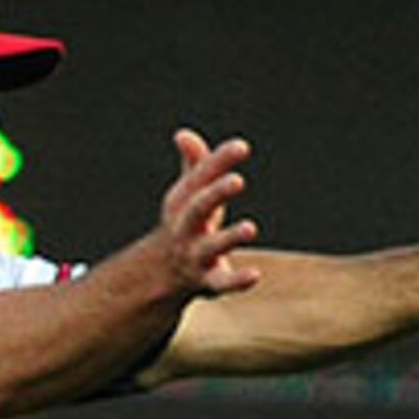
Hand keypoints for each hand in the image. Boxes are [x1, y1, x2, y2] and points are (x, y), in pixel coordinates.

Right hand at [152, 130, 260, 297]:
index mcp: (183, 202)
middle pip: (198, 208)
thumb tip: (183, 134)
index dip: (219, 161)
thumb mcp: (188, 193)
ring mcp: (196, 256)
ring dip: (229, 237)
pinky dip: (237, 281)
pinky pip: (221, 283)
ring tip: (250, 228)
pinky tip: (255, 274)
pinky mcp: (209, 282)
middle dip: (215, 194)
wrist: (163, 272)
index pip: (200, 178)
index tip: (241, 147)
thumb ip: (195, 164)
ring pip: (210, 247)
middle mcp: (186, 228)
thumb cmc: (186, 222)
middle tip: (237, 180)